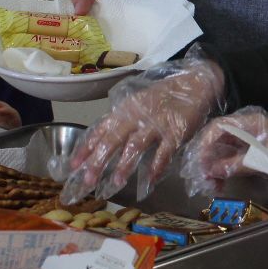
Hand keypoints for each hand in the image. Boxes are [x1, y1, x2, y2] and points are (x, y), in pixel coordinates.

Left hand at [61, 56, 225, 201]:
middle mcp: (136, 117)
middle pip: (113, 140)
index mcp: (124, 111)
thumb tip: (100, 142)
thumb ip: (121, 121)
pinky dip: (156, 168)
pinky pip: (164, 152)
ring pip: (135, 146)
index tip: (73, 166)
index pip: (100, 130)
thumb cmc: (163, 98)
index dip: (86, 148)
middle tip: (87, 181)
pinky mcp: (175, 132)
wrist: (194, 84)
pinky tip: (149, 182)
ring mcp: (156, 125)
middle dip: (98, 161)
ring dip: (124, 166)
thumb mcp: (137, 105)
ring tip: (114, 183)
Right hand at [189, 109, 267, 190]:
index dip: (206, 141)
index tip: (200, 160)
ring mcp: (247, 139)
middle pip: (218, 139)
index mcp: (249, 122)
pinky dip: (223, 170)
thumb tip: (210, 172)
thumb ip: (234, 165)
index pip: (219, 126)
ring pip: (222, 150)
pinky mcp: (249, 152)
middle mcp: (245, 128)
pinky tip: (219, 184)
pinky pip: (230, 158)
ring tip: (211, 185)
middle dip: (208, 158)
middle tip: (203, 176)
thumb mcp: (260, 160)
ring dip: (214, 167)